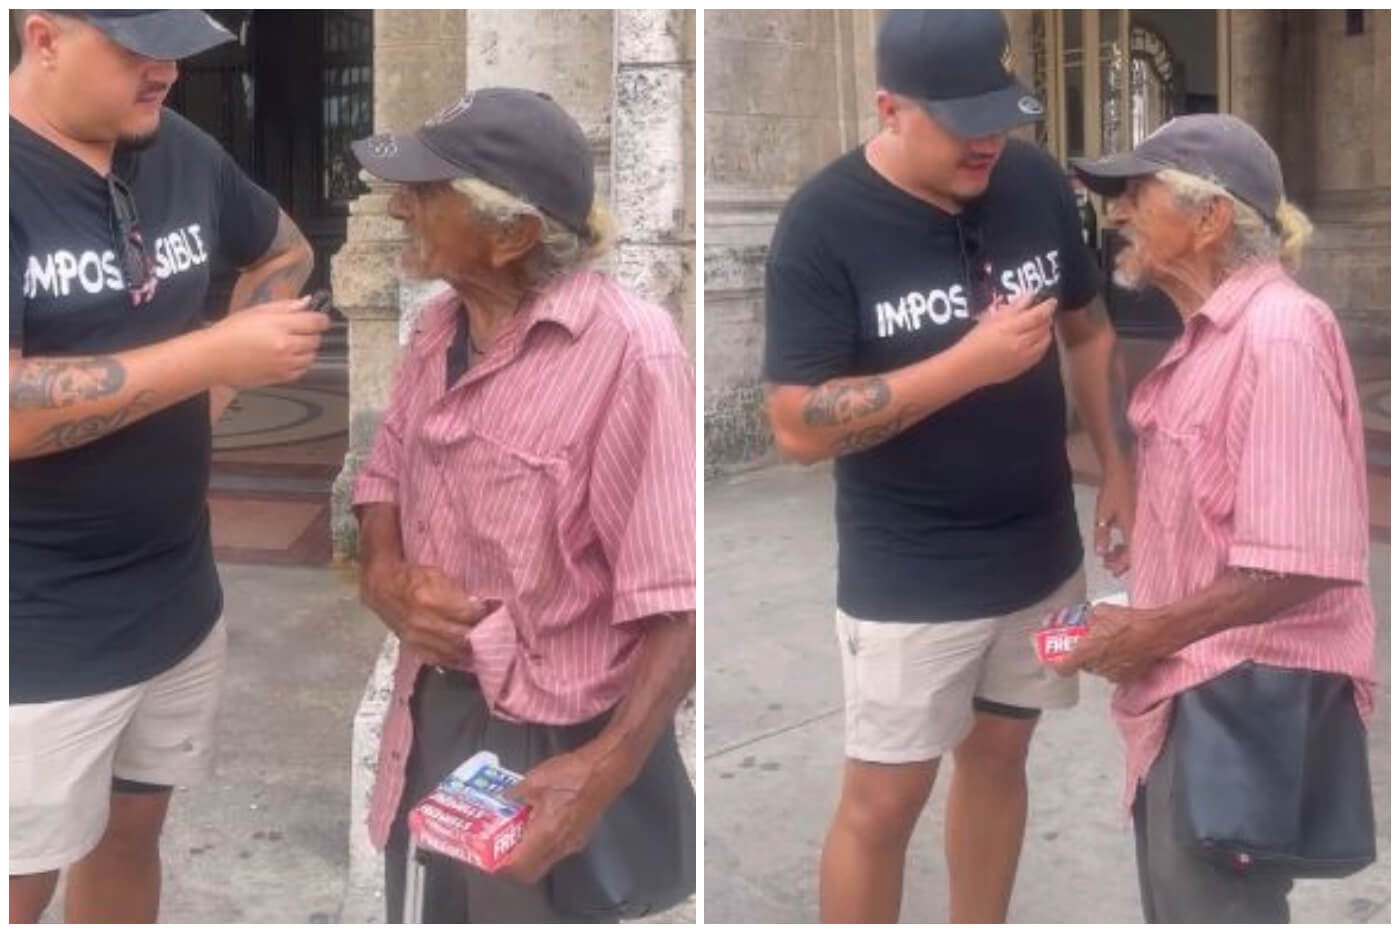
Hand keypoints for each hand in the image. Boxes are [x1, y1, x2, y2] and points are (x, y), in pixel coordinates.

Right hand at [207, 297, 330, 387]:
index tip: (319, 319)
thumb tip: (307, 302)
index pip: (316, 322)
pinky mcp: (280, 378)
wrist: (213, 358)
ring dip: (306, 350)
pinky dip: (299, 364)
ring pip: (311, 357)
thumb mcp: (256, 311)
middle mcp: (286, 346)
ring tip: (289, 344)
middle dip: (311, 334)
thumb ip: (285, 306)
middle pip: (316, 340)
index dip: (321, 319)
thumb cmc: (231, 331)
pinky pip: (301, 371)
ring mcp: (285, 364)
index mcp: (280, 326)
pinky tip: (285, 358)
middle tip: (298, 331)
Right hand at [361, 561, 489, 666]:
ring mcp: (418, 638)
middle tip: (497, 634)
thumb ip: (457, 592)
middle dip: (483, 636)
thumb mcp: (436, 575)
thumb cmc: (412, 577)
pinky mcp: (413, 647)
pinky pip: (439, 659)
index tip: (497, 613)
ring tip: (487, 648)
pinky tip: (467, 658)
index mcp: (431, 600)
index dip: (485, 615)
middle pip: (463, 636)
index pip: (468, 614)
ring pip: (453, 651)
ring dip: (472, 651)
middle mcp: (424, 622)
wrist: (381, 588)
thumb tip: (479, 607)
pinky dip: (456, 660)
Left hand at [495, 747, 629, 883]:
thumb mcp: (535, 779)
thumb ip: (514, 793)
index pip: (519, 867)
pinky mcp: (581, 836)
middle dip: (513, 867)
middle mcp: (560, 845)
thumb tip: (501, 798)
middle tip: (499, 850)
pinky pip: (557, 851)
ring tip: (515, 836)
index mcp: (545, 834)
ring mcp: (573, 843)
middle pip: (531, 872)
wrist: (607, 770)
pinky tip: (538, 824)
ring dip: (529, 855)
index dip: (501, 868)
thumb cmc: (573, 774)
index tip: (489, 858)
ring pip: (545, 862)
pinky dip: (543, 845)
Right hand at [958, 291, 1057, 386]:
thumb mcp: (991, 320)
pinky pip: (1040, 354)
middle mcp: (1020, 344)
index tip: (1051, 300)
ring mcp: (1023, 358)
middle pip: (1043, 328)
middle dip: (1047, 318)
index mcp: (1010, 329)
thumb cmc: (974, 341)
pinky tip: (1036, 341)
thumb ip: (1013, 308)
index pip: (1037, 315)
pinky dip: (1042, 344)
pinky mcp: (1023, 368)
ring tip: (1040, 326)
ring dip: (1046, 331)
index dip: (1047, 306)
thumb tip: (1029, 296)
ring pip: (1045, 342)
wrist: (966, 368)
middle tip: (1044, 312)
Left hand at [1051, 603, 1167, 682]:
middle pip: (1083, 666)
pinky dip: (1116, 663)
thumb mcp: (1101, 611)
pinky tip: (1123, 650)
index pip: (1062, 668)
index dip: (1058, 664)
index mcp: (1086, 652)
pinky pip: (1115, 672)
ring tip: (1110, 644)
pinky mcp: (1128, 677)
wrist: (1157, 632)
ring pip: (1099, 669)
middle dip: (1084, 655)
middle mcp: (1098, 667)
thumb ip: (1088, 618)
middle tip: (1089, 642)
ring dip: (1101, 659)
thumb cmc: (1129, 622)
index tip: (1056, 659)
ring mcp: (1113, 674)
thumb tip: (1085, 618)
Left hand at [1094, 461, 1134, 575]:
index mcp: (1133, 530)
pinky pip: (1135, 536)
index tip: (1110, 569)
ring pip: (1136, 545)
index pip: (1131, 555)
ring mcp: (1142, 523)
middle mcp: (1141, 529)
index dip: (1121, 565)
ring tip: (1109, 555)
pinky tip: (1116, 543)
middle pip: (1135, 552)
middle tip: (1107, 565)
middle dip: (1122, 562)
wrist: (1122, 471)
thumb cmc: (1112, 492)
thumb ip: (1102, 535)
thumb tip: (1100, 554)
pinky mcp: (1140, 518)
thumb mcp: (1102, 515)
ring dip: (1123, 553)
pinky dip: (1126, 543)